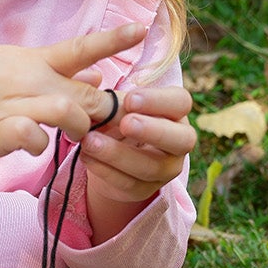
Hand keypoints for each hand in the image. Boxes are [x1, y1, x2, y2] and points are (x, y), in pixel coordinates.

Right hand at [0, 22, 150, 159]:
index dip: (112, 41)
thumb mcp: (17, 69)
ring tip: (74, 135)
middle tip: (108, 125)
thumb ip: (59, 75)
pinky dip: (41, 143)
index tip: (142, 30)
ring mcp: (13, 104)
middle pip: (86, 93)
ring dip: (79, 127)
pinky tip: (35, 144)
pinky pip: (32, 136)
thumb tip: (97, 75)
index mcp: (36, 62)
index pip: (81, 49)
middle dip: (105, 111)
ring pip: (66, 111)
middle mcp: (29, 80)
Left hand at [79, 83, 195, 205]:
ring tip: (90, 141)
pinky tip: (86, 157)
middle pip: (182, 139)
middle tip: (125, 123)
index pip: (181, 102)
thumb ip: (101, 92)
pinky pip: (129, 184)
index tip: (130, 99)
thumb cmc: (113, 119)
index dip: (158, 101)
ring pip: (151, 166)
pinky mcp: (145, 190)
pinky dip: (105, 171)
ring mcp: (165, 169)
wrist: (106, 154)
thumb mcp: (110, 105)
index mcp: (175, 113)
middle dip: (153, 131)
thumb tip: (89, 77)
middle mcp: (178, 141)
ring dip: (119, 154)